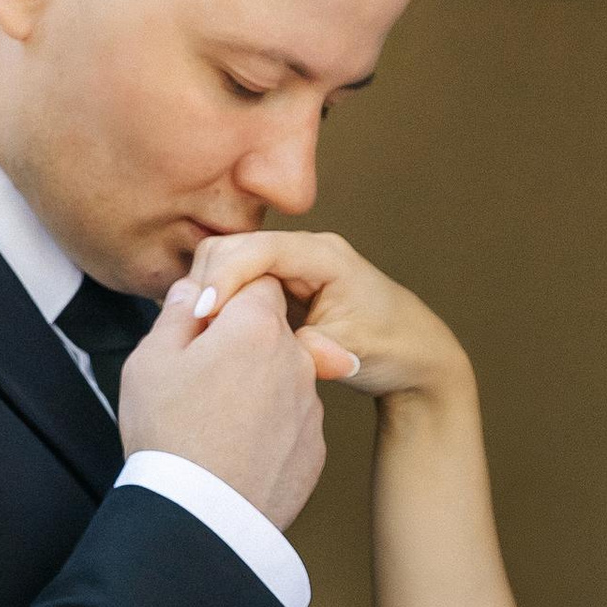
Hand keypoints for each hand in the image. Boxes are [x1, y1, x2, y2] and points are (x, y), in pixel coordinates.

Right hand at [118, 276, 326, 530]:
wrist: (201, 517)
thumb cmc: (169, 433)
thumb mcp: (151, 360)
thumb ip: (176, 314)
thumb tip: (192, 292)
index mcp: (256, 327)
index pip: (256, 280)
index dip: (227, 294)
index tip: (202, 320)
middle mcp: (296, 360)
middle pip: (272, 330)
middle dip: (242, 341)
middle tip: (200, 374)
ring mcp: (310, 407)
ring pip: (283, 377)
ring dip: (256, 385)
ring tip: (213, 420)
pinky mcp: (315, 449)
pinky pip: (289, 422)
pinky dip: (267, 427)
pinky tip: (234, 448)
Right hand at [187, 233, 466, 405]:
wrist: (417, 358)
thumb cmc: (393, 350)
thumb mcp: (348, 353)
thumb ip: (303, 347)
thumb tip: (258, 345)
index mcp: (326, 256)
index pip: (261, 249)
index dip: (226, 277)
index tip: (202, 313)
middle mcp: (307, 251)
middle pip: (237, 248)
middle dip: (208, 281)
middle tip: (189, 326)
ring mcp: (294, 266)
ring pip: (232, 265)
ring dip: (210, 292)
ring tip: (193, 332)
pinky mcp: (284, 285)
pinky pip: (240, 284)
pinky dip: (220, 303)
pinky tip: (207, 332)